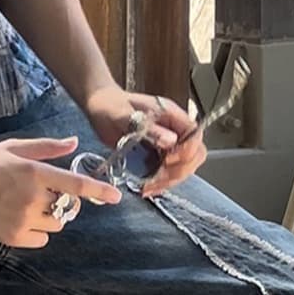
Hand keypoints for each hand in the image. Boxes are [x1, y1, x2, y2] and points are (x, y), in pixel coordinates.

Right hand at [0, 137, 120, 246]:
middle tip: (44, 194)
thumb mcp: (11, 148)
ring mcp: (23, 219)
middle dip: (63, 201)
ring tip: (27, 206)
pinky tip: (18, 219)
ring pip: (57, 224)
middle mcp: (32, 197)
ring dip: (51, 217)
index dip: (99, 191)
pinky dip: (37, 231)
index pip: (76, 184)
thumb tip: (73, 144)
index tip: (116, 197)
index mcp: (33, 172)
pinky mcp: (14, 237)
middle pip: (68, 207)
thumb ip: (45, 148)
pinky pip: (42, 239)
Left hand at [84, 84, 205, 196]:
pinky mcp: (158, 154)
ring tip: (149, 187)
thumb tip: (171, 141)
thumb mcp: (125, 116)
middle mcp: (174, 129)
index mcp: (171, 115)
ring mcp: (168, 142)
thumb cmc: (110, 106)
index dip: (186, 151)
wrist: (99, 107)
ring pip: (184, 166)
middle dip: (179, 171)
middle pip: (194, 154)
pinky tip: (148, 188)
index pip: (194, 135)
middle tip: (158, 179)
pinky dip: (161, 182)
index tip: (167, 160)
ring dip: (170, 180)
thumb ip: (148, 128)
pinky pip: (169, 171)